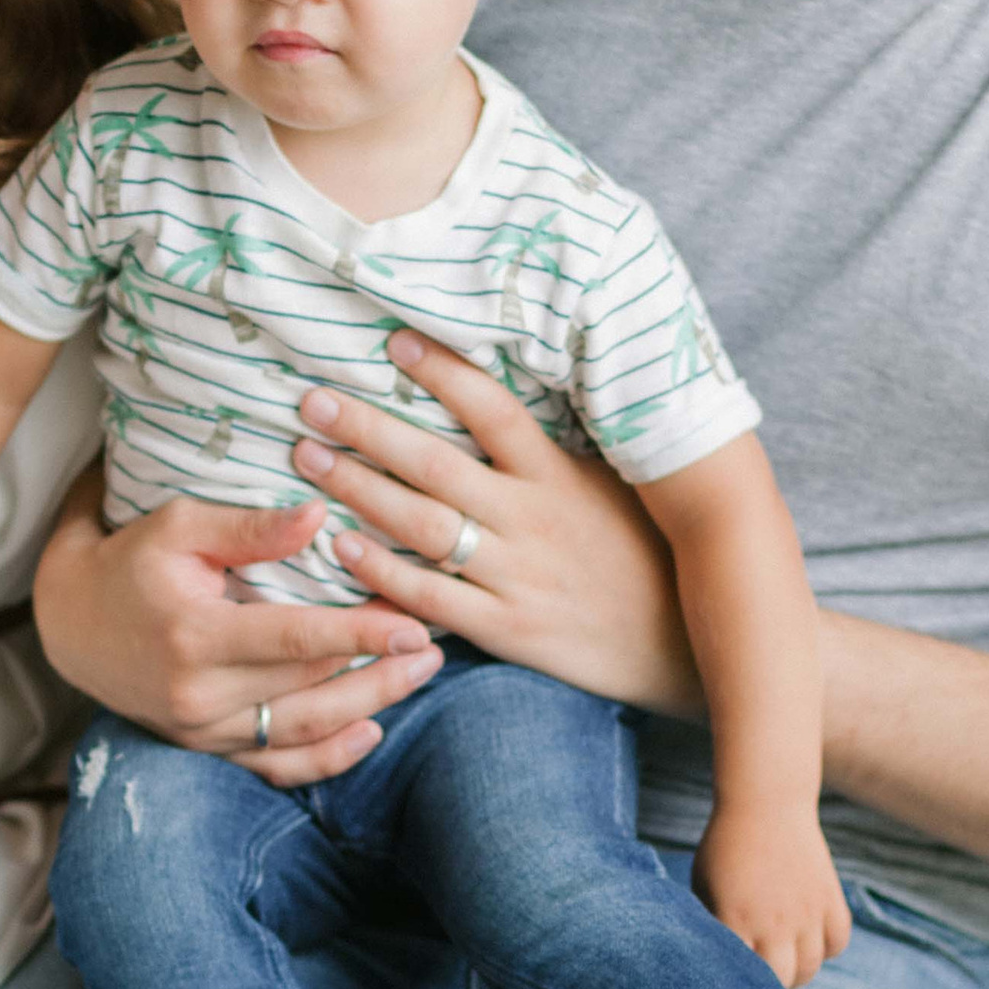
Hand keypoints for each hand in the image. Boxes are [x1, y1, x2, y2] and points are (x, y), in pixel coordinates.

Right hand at [32, 481, 444, 788]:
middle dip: (381, 671)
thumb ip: (247, 526)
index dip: (361, 632)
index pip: (295, 638)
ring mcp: (200, 729)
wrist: (68, 623)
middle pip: (310, 691)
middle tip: (437, 648)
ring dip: (368, 708)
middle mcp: (198, 694)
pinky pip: (273, 765)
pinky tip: (371, 736)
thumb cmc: (128, 559)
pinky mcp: (203, 747)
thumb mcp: (177, 525)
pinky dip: (325, 759)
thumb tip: (319, 515)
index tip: (415, 623)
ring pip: (300, 732)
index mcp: (195, 634)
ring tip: (421, 680)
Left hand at [283, 336, 700, 713]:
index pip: (496, 411)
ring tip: (308, 455)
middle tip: (310, 401)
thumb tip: (499, 391)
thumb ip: (556, 450)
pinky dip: (384, 571)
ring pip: (424, 525)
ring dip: (359, 488)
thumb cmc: (641, 554)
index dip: (444, 372)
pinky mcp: (509, 629)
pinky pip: (433, 597)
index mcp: (561, 476)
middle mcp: (535, 519)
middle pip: (438, 465)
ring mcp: (519, 575)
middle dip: (368, 429)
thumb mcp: (612, 488)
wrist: (680, 647)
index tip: (392, 341)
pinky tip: (340, 545)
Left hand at [694, 802, 849, 988]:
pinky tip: (809, 938)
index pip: (741, 977)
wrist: (765, 801)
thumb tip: (715, 958)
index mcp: (735, 919)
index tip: (731, 984)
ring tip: (783, 961)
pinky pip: (837, 943)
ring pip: (811, 967)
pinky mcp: (830, 899)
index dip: (736, 985)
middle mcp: (774, 922)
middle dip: (770, 988)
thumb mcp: (703, 885)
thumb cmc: (725, 845)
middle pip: (781, 982)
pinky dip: (826, 948)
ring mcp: (807, 912)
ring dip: (797, 971)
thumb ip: (710, 924)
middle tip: (760, 977)